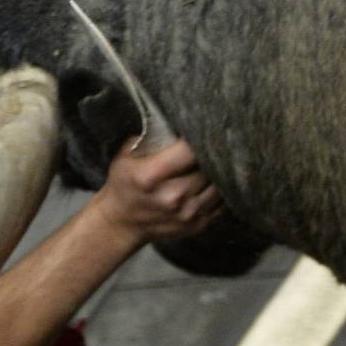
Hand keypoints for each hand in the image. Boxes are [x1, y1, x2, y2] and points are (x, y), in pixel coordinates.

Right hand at [90, 138, 221, 246]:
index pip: (189, 149)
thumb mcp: (127, 154)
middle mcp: (172, 196)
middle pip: (208, 166)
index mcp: (150, 176)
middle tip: (217, 139)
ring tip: (218, 158)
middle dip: (212, 152)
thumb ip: (153, 137)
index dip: (200, 135)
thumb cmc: (124, 182)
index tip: (206, 126)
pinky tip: (216, 178)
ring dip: (220, 171)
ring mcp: (187, 214)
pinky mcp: (199, 225)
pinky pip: (223, 202)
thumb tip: (180, 119)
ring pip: (220, 184)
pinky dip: (222, 189)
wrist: (122, 223)